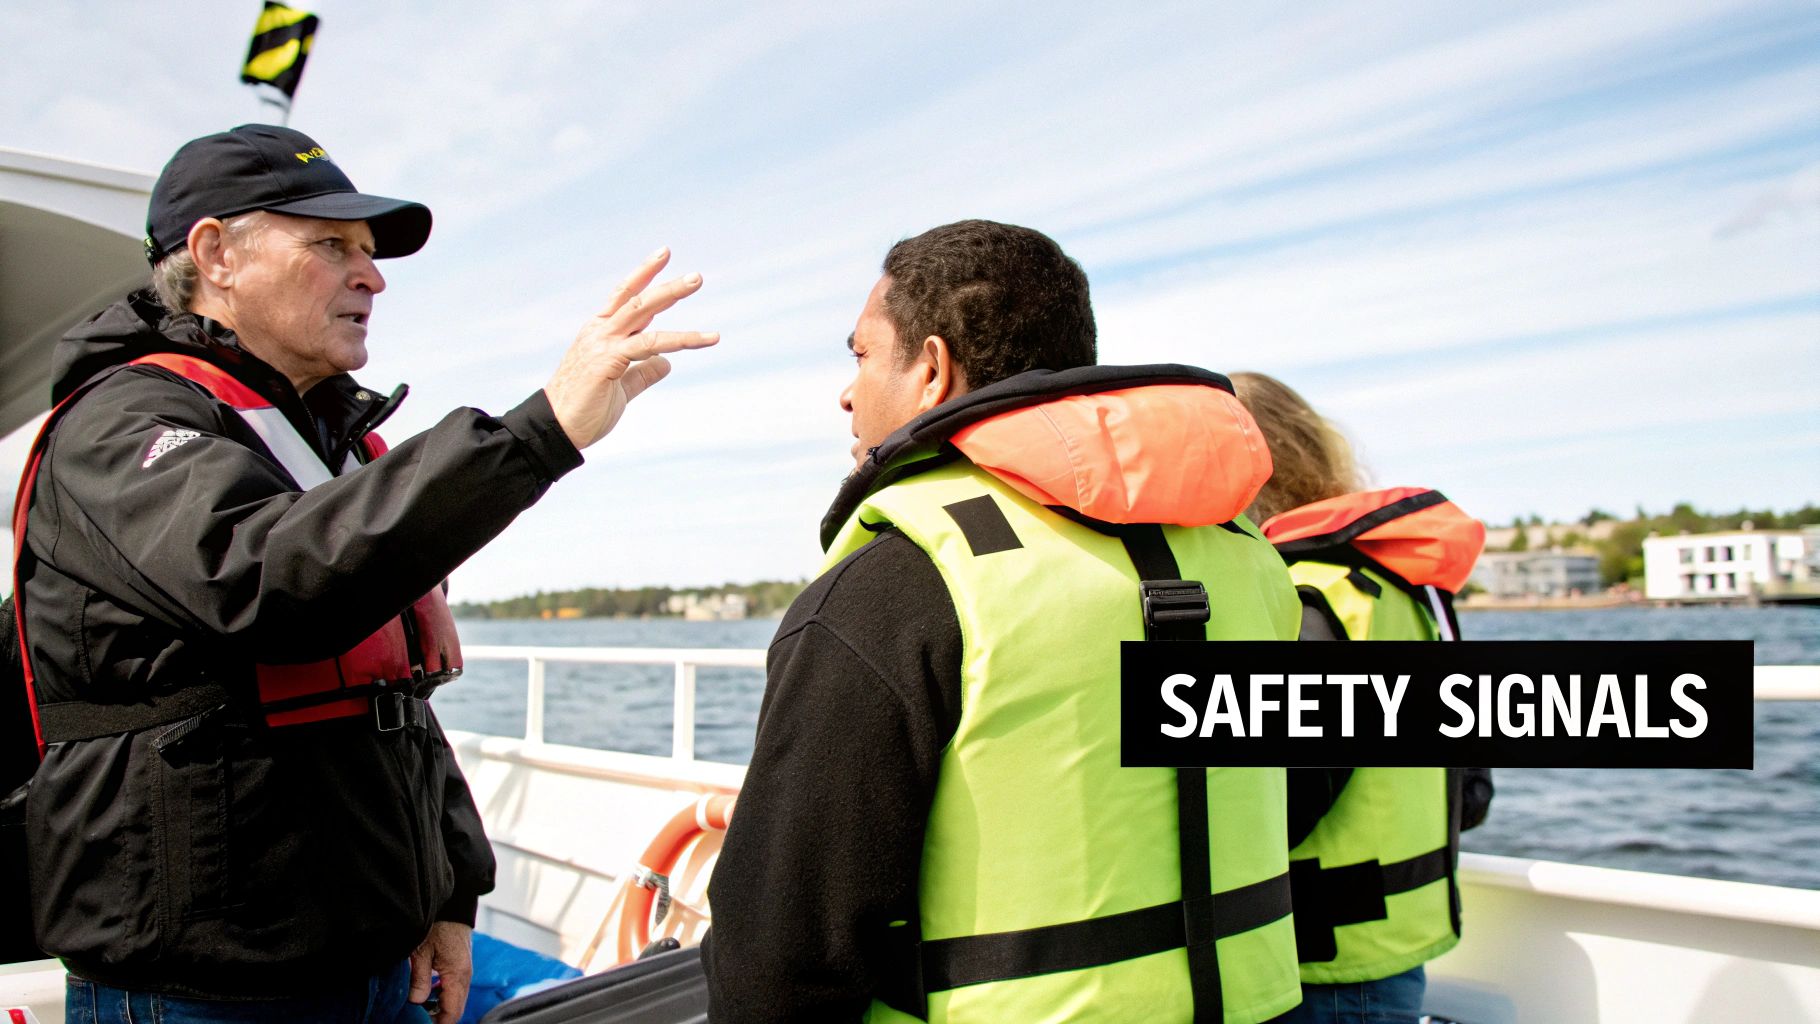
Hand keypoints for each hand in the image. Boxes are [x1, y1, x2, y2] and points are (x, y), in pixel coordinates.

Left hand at [409, 920, 472, 1023]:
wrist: (453, 904)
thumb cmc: (438, 925)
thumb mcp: (422, 951)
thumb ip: (420, 979)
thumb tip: (416, 1002)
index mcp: (457, 975)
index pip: (452, 1013)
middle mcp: (465, 976)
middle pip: (455, 1009)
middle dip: (437, 1018)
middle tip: (416, 1019)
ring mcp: (464, 971)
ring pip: (455, 1000)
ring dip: (439, 1008)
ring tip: (419, 1009)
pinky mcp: (460, 965)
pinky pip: (454, 988)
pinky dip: (441, 996)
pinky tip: (426, 994)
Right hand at [545, 247, 719, 449]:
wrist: (556, 430)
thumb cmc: (584, 410)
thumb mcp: (621, 388)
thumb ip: (642, 373)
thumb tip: (667, 362)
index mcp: (599, 333)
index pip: (624, 296)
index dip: (644, 275)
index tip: (663, 256)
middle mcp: (599, 331)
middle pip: (636, 298)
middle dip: (665, 283)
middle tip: (696, 276)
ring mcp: (602, 343)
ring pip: (642, 311)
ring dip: (671, 294)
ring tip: (696, 282)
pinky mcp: (608, 360)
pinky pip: (650, 343)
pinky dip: (680, 339)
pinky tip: (704, 339)